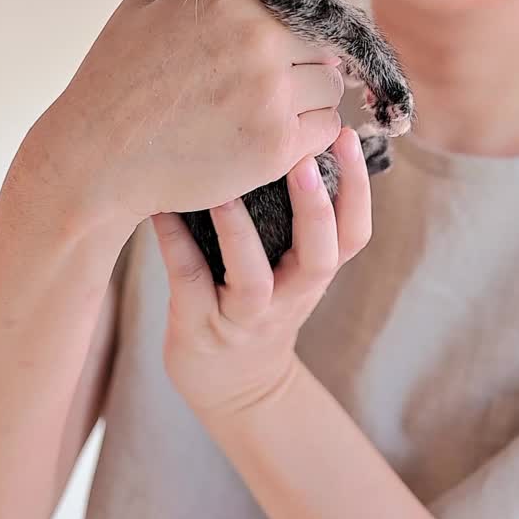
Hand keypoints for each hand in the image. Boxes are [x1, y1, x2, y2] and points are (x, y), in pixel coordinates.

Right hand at [27, 0, 343, 237]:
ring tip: (274, 105)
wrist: (97, 158)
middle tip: (281, 75)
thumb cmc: (115, 81)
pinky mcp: (277, 145)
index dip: (307, 14)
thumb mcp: (144, 5)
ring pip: (333, 85)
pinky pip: (328, 129)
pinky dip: (310, 132)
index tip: (299, 30)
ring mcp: (272, 95)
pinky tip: (277, 133)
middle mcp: (259, 40)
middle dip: (309, 57)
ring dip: (312, 95)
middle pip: (326, 41)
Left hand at [150, 127, 370, 419]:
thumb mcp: (293, 270)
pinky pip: (190, 282)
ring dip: (241, 232)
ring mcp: (247, 317)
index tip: (345, 135)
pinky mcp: (202, 328)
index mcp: (315, 273)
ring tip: (224, 188)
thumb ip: (298, 219)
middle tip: (304, 156)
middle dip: (317, 206)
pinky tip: (160, 207)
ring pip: (254, 279)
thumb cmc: (261, 305)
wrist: (235, 388)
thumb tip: (288, 130)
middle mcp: (290, 297)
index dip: (357, 188)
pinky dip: (174, 242)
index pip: (353, 232)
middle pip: (321, 255)